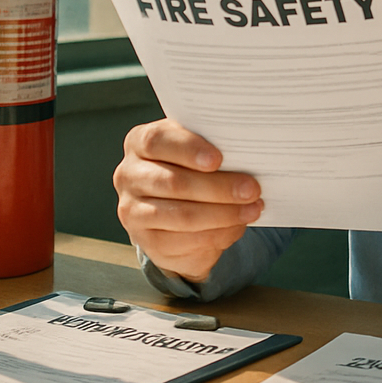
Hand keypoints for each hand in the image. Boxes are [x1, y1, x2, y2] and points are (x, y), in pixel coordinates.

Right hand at [113, 118, 263, 281]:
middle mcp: (129, 175)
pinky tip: (237, 226)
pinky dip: (217, 234)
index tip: (218, 159)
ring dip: (223, 214)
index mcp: (139, 142)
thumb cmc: (190, 168)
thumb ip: (210, 148)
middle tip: (251, 189)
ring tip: (252, 209)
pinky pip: (185, 241)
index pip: (157, 140)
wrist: (174, 210)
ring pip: (181, 215)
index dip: (188, 149)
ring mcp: (134, 211)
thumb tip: (245, 156)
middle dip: (218, 187)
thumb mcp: (195, 150)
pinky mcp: (146, 242)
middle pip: (173, 182)